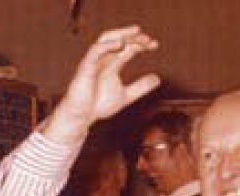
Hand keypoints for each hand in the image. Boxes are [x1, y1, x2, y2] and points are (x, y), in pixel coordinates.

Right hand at [43, 25, 159, 143]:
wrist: (82, 117)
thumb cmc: (99, 105)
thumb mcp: (127, 95)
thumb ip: (141, 87)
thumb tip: (158, 78)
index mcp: (112, 64)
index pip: (127, 48)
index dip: (141, 44)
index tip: (155, 44)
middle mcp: (103, 59)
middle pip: (118, 39)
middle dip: (133, 37)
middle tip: (148, 39)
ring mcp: (94, 61)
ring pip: (106, 40)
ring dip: (121, 35)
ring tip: (136, 34)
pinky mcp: (85, 68)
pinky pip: (95, 51)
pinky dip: (107, 46)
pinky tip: (120, 44)